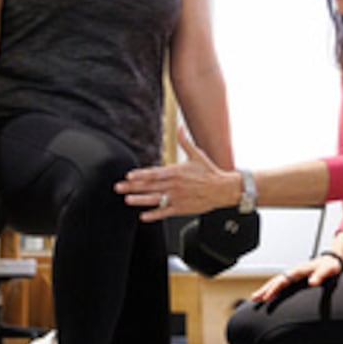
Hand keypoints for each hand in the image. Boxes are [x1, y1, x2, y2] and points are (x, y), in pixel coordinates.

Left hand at [115, 126, 238, 220]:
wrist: (223, 189)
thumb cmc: (209, 171)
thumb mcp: (196, 154)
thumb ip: (184, 141)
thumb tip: (180, 127)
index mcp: (176, 171)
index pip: (154, 173)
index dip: (140, 175)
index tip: (129, 175)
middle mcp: (174, 185)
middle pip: (150, 186)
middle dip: (132, 186)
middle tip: (119, 187)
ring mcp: (177, 198)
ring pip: (155, 199)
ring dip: (140, 200)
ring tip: (128, 200)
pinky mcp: (181, 208)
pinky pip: (165, 212)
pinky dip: (154, 215)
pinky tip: (143, 216)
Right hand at [251, 252, 342, 301]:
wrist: (334, 261)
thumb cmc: (331, 266)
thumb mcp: (328, 270)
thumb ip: (320, 276)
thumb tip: (312, 282)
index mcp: (299, 270)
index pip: (282, 280)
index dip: (274, 289)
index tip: (267, 297)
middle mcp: (294, 271)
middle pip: (275, 280)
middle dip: (264, 289)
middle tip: (254, 298)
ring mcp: (294, 274)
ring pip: (276, 281)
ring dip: (266, 289)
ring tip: (256, 297)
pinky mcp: (296, 278)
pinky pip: (281, 283)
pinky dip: (273, 288)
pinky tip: (269, 294)